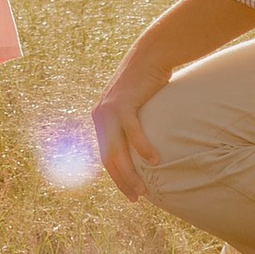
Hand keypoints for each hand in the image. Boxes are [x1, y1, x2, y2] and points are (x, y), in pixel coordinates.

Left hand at [91, 49, 168, 200]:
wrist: (149, 56)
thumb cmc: (147, 83)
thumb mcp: (134, 107)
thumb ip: (131, 126)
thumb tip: (141, 149)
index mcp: (100, 120)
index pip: (105, 157)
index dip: (117, 177)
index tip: (131, 193)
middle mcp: (100, 117)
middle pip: (109, 159)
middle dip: (122, 181)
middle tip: (136, 197)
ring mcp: (110, 111)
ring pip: (118, 151)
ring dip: (130, 173)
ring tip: (143, 189)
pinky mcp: (124, 104)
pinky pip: (133, 132)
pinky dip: (143, 148)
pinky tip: (154, 161)